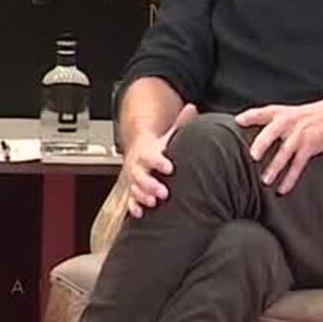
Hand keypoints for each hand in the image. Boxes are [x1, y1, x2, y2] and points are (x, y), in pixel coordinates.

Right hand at [124, 103, 197, 218]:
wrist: (137, 155)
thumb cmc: (157, 149)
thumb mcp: (167, 136)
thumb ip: (179, 124)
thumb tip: (192, 107)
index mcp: (147, 153)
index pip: (151, 157)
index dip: (158, 162)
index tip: (169, 167)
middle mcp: (138, 167)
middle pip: (140, 175)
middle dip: (150, 184)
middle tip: (164, 192)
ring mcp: (134, 180)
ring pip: (134, 188)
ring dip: (142, 196)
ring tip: (153, 203)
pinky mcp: (133, 192)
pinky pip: (130, 201)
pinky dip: (134, 207)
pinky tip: (140, 214)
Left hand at [234, 96, 322, 194]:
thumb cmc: (302, 117)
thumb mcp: (283, 112)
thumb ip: (262, 118)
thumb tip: (238, 125)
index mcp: (278, 114)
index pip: (261, 112)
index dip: (249, 116)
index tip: (238, 121)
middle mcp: (287, 123)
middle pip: (272, 133)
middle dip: (262, 144)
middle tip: (253, 156)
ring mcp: (298, 136)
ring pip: (285, 153)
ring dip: (275, 168)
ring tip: (265, 181)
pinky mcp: (309, 148)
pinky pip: (298, 165)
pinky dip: (290, 179)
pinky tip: (282, 189)